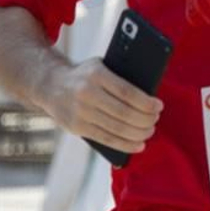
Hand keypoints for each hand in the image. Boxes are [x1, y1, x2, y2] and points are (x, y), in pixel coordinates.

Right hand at [42, 58, 162, 154]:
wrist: (50, 85)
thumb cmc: (85, 75)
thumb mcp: (100, 66)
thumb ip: (119, 77)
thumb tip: (149, 95)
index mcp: (96, 74)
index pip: (127, 92)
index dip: (146, 103)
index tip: (159, 106)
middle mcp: (87, 93)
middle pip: (124, 112)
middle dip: (145, 120)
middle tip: (156, 120)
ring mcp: (81, 112)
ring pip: (117, 128)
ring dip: (138, 133)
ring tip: (150, 131)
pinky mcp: (77, 128)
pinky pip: (106, 139)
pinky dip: (126, 144)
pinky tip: (139, 145)